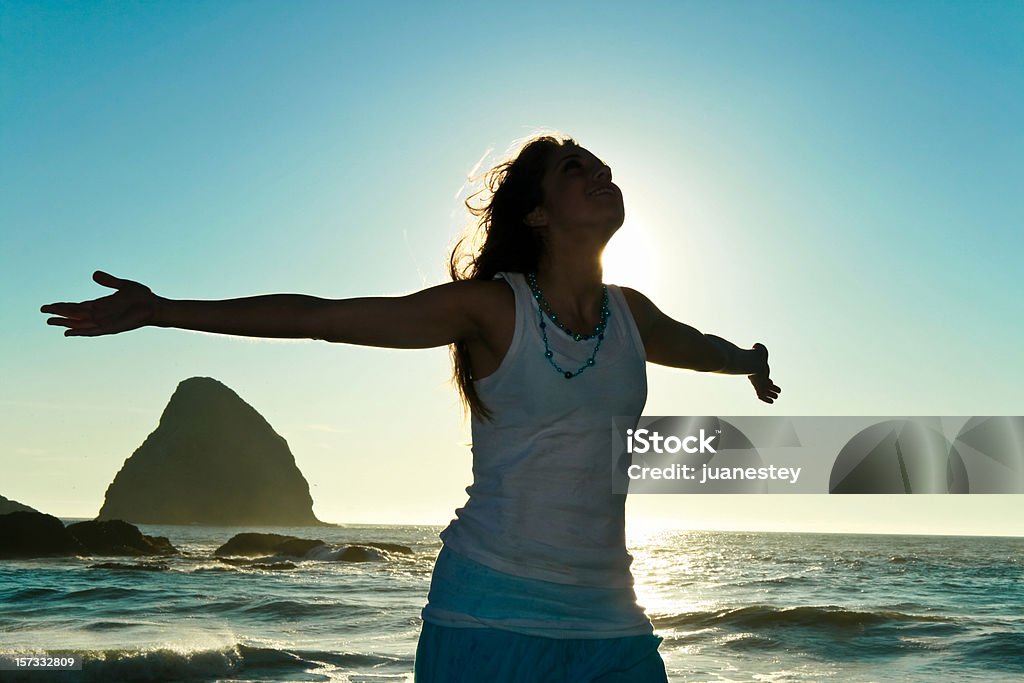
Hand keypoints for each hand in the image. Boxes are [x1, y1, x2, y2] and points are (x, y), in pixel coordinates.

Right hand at [41, 271, 158, 336]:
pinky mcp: (111, 328)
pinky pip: (92, 332)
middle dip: (58, 312)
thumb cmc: (142, 297)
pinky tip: (68, 332)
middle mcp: (100, 314)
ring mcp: (104, 322)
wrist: (156, 307)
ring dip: (65, 323)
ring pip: (79, 323)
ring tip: (49, 321)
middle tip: (42, 310)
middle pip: (74, 314)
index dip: (63, 305)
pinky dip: (80, 332)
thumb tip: (93, 274)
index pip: (77, 306)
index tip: (49, 305)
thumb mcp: (124, 285)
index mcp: (100, 304)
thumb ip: (109, 281)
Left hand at [748, 343, 780, 403]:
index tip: (770, 382)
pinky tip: (771, 402)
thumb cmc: (755, 355)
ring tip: (776, 397)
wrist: (753, 362)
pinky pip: (762, 396)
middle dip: (770, 388)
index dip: (766, 380)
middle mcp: (757, 378)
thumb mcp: (760, 350)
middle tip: (777, 391)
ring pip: (763, 391)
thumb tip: (756, 346)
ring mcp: (757, 383)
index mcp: (757, 371)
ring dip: (770, 394)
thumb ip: (759, 348)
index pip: (762, 377)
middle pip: (763, 385)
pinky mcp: (758, 387)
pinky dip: (766, 399)